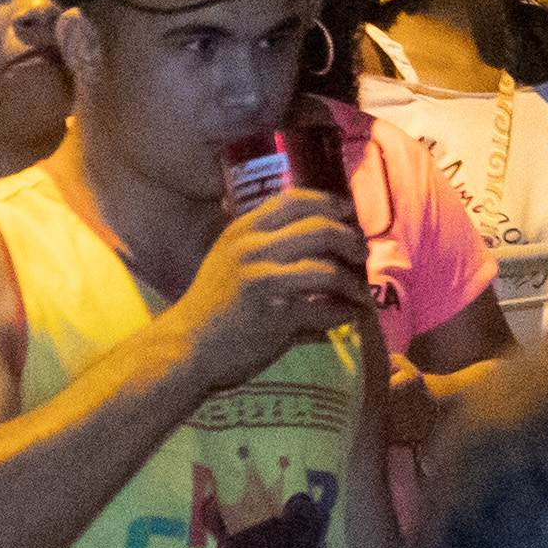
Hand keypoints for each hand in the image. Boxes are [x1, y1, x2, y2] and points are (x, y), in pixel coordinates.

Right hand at [180, 187, 376, 382]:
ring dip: (353, 283)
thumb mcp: (227, 262)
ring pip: (328, 269)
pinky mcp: (275, 313)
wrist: (185, 348)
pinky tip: (351, 316)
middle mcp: (252, 248)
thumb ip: (263, 247)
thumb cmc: (211, 308)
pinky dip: (344, 313)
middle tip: (362, 252)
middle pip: (320, 227)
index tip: (346, 212)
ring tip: (361, 293)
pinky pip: (325, 310)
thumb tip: (311, 244)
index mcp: (242, 231)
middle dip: (350, 239)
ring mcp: (263, 279)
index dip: (327, 202)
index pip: (293, 200)